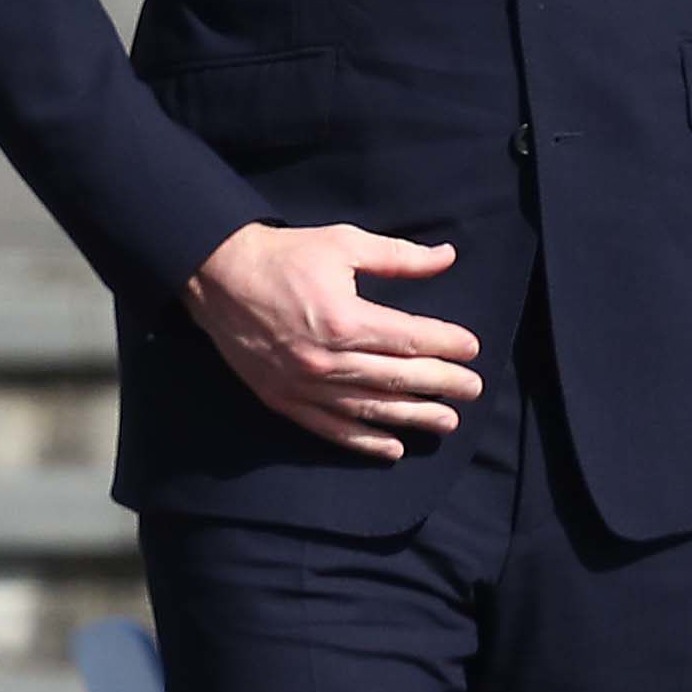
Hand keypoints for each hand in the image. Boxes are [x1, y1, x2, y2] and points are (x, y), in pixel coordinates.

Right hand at [183, 223, 485, 461]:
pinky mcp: (284, 400)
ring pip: (371, 410)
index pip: (410, 339)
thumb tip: (447, 257)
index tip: (472, 347)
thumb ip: (398, 257)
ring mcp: (304, 386)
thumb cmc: (284, 256)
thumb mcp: (343, 243)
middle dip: (443, 385)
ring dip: (414, 418)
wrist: (217, 276)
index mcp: (344, 319)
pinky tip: (393, 449)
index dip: (446, 344)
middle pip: (398, 379)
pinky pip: (331, 429)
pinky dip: (364, 442)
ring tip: (448, 422)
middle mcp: (327, 360)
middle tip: (474, 389)